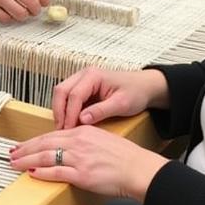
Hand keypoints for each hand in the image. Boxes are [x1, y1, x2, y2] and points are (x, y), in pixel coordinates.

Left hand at [9, 125, 168, 200]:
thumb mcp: (102, 139)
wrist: (138, 169)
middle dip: (25, 149)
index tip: (23, 145)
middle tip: (11, 153)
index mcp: (83, 132)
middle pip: (44, 143)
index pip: (52, 134)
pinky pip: (56, 172)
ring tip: (15, 164)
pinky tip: (32, 174)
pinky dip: (42, 173)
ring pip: (46, 157)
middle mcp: (79, 142)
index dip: (34, 141)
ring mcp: (79, 158)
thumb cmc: (125, 157)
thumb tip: (67, 147)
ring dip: (27, 160)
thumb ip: (83, 141)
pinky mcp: (82, 174)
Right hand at [52, 66, 169, 129]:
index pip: (74, 95)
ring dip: (61, 110)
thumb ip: (101, 111)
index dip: (69, 114)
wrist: (144, 86)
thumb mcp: (121, 104)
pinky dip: (66, 109)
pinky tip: (70, 123)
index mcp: (93, 75)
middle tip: (61, 130)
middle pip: (61, 91)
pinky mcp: (83, 87)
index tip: (69, 130)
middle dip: (59, 111)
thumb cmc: (136, 92)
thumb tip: (82, 119)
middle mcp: (84, 74)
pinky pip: (68, 97)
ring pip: (61, 93)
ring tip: (64, 128)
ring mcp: (81, 80)